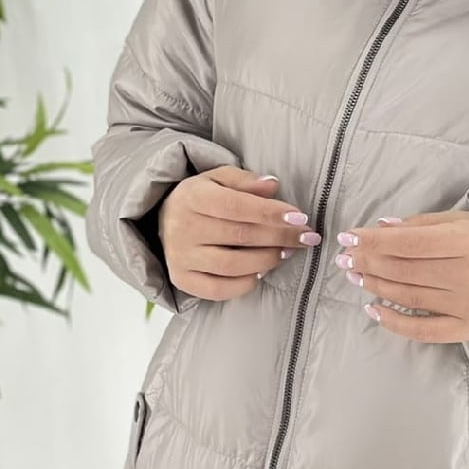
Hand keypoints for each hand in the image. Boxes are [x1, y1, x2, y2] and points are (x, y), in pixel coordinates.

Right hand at [158, 167, 318, 300]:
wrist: (162, 221)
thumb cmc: (202, 198)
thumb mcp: (219, 179)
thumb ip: (246, 180)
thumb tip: (273, 185)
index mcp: (192, 196)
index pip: (237, 206)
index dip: (271, 213)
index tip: (300, 218)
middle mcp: (182, 227)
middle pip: (240, 235)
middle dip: (280, 237)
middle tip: (306, 237)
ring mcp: (181, 256)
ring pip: (232, 265)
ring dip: (267, 260)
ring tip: (286, 252)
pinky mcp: (182, 279)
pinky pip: (219, 289)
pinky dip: (245, 284)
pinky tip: (261, 272)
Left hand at [333, 209, 468, 343]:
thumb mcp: (460, 221)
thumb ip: (419, 225)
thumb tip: (378, 228)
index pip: (407, 243)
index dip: (372, 241)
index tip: (347, 238)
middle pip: (403, 270)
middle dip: (368, 263)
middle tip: (346, 259)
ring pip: (407, 297)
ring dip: (375, 286)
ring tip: (357, 276)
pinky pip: (422, 330)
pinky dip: (393, 322)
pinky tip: (373, 309)